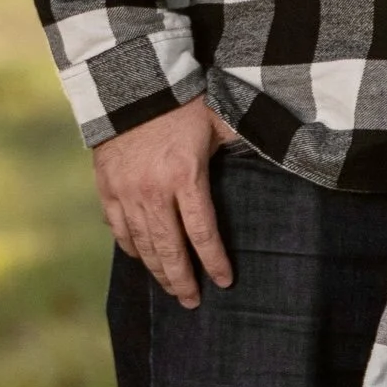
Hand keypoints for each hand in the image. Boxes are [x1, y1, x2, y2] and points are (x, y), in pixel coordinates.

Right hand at [92, 98, 239, 307]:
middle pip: (169, 249)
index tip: (224, 282)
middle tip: (191, 303)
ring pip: (142, 245)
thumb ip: (243, 142)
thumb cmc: (182, 102)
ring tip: (170, 288)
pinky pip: (118, 228)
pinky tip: (142, 258)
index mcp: (185, 176)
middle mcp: (153, 191)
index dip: (214, 261)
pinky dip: (131, 247)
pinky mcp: (107, 188)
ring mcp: (126, 192)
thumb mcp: (219, 120)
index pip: (202, 232)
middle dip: (182, 280)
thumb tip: (280, 152)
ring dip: (157, 270)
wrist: (129, 83)